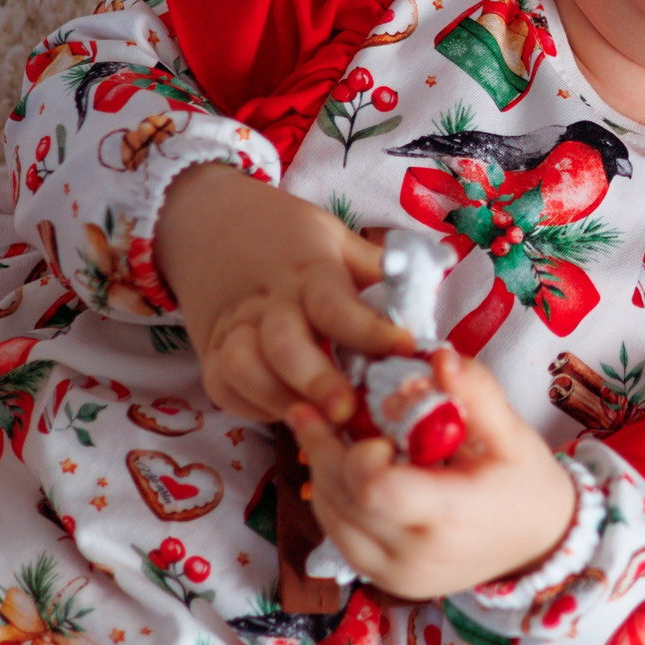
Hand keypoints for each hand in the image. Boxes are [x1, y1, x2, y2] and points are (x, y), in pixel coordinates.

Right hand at [153, 163, 409, 421]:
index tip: (405, 349)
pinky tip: (290, 412)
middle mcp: (268, 301)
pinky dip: (256, 404)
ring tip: (318, 421)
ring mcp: (234, 329)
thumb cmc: (285, 235)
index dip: (371, 330)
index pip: (336, 304)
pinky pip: (228, 386)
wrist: (209, 223)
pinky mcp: (212, 356)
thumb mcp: (334, 235)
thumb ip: (376, 265)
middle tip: (347, 411)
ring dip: (280, 397)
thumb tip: (435, 273)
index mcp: (307, 270)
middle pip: (285, 344)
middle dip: (317, 382)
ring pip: (245, 367)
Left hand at [289, 348, 578, 599]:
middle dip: (324, 448)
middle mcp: (416, 556)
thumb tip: (439, 355)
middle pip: (343, 500)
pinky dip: (331, 496)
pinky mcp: (385, 581)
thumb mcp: (513, 433)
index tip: (376, 429)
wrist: (539, 543)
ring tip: (319, 428)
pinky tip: (339, 465)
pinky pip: (338, 535)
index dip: (362, 455)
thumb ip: (477, 393)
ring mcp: (397, 575)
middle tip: (314, 408)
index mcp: (451, 517)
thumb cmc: (526, 483)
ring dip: (321, 470)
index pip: (378, 492)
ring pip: (330, 518)